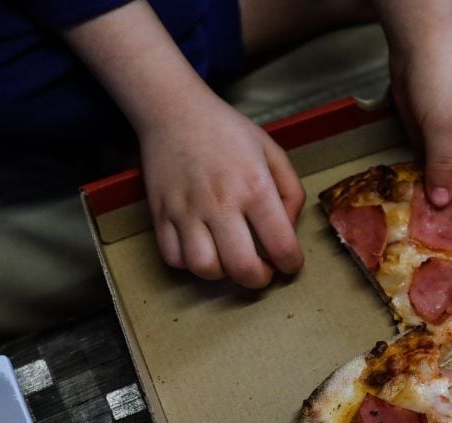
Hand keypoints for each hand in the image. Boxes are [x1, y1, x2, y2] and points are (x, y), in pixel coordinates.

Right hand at [139, 93, 304, 287]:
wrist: (175, 111)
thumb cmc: (228, 132)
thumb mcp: (273, 153)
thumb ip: (291, 194)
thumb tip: (288, 232)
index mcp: (255, 187)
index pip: (281, 246)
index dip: (291, 265)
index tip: (289, 263)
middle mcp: (220, 202)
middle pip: (242, 268)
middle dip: (259, 280)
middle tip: (262, 271)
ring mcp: (186, 210)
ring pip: (204, 268)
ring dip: (222, 275)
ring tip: (230, 260)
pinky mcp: (160, 213)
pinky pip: (173, 257)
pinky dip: (189, 263)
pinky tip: (202, 249)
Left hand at [387, 29, 451, 206]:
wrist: (415, 46)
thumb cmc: (443, 80)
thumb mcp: (443, 128)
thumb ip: (443, 166)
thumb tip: (442, 205)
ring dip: (449, 203)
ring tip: (445, 240)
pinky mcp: (432, 144)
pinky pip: (433, 172)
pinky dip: (427, 189)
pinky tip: (420, 214)